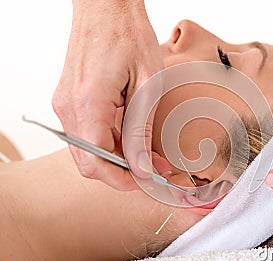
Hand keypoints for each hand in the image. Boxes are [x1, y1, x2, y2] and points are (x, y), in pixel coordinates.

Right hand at [52, 0, 163, 189]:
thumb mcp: (147, 83)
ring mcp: (66, 103)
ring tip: (149, 153)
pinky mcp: (71, 99)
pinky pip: (87, 133)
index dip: (123, 179)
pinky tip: (133, 136)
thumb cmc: (127, 33)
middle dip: (123, 171)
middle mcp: (69, 107)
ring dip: (118, 157)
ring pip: (88, 150)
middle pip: (90, 161)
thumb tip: (141, 166)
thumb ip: (141, 129)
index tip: (148, 179)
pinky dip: (110, 142)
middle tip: (154, 168)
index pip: (96, 162)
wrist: (105, 6)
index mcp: (87, 104)